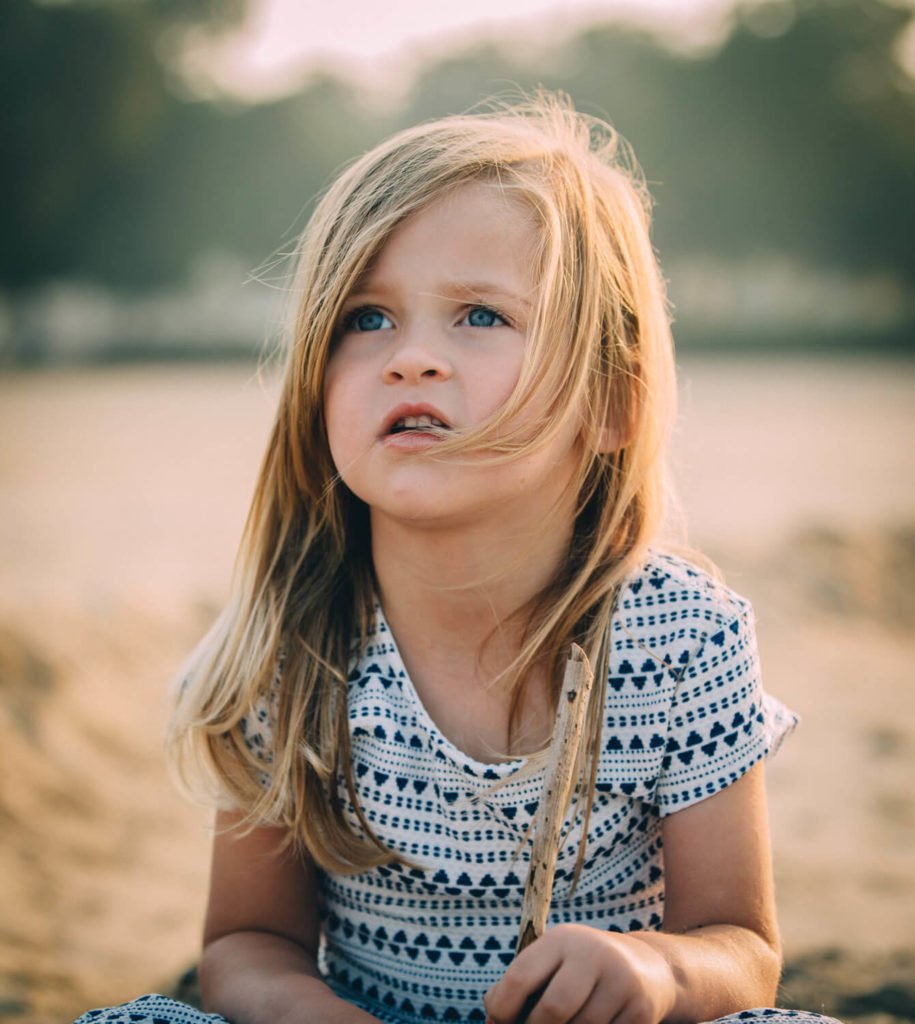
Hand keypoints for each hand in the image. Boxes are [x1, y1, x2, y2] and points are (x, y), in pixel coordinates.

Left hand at [483, 924, 675, 1023]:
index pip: (521, 976)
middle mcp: (593, 954)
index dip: (503, 1009)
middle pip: (553, 1010)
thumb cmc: (581, 970)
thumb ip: (518, 984)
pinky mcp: (641, 1010)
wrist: (647, 968)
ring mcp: (621, 982)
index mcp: (562, 939)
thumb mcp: (552, 963)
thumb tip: (491, 1018)